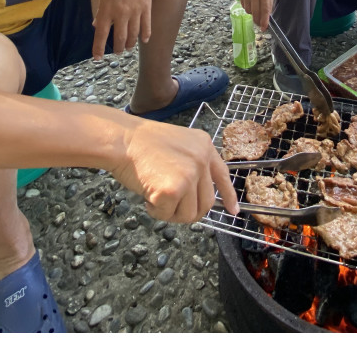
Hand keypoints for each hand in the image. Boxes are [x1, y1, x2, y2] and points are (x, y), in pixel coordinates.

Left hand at [92, 0, 151, 58]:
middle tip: (116, 51)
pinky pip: (146, 27)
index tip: (97, 58)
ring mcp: (135, 12)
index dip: (98, 49)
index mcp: (106, 10)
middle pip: (119, 39)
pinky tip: (142, 41)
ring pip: (133, 36)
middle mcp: (120, 14)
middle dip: (117, 49)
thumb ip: (101, 12)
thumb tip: (96, 26)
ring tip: (127, 46)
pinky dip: (144, 36)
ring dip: (129, 44)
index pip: (100, 35)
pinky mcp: (146, 8)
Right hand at [111, 118, 238, 222]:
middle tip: (169, 204)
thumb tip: (196, 195)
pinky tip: (147, 195)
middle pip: (206, 203)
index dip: (229, 196)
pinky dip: (155, 211)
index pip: (223, 175)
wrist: (123, 140)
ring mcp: (189, 175)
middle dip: (188, 210)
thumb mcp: (179, 146)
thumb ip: (192, 165)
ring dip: (170, 212)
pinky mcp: (173, 190)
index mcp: (204, 146)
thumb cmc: (141, 144)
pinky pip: (167, 215)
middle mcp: (201, 160)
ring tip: (155, 194)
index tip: (233, 211)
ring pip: (189, 214)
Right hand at [239, 0, 274, 30]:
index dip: (264, 21)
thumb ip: (269, 3)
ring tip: (256, 10)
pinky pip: (244, 6)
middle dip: (258, 20)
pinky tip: (251, 4)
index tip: (264, 28)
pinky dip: (248, 8)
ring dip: (253, 14)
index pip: (264, 10)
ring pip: (248, 11)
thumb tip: (267, 16)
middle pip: (255, 12)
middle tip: (260, 24)